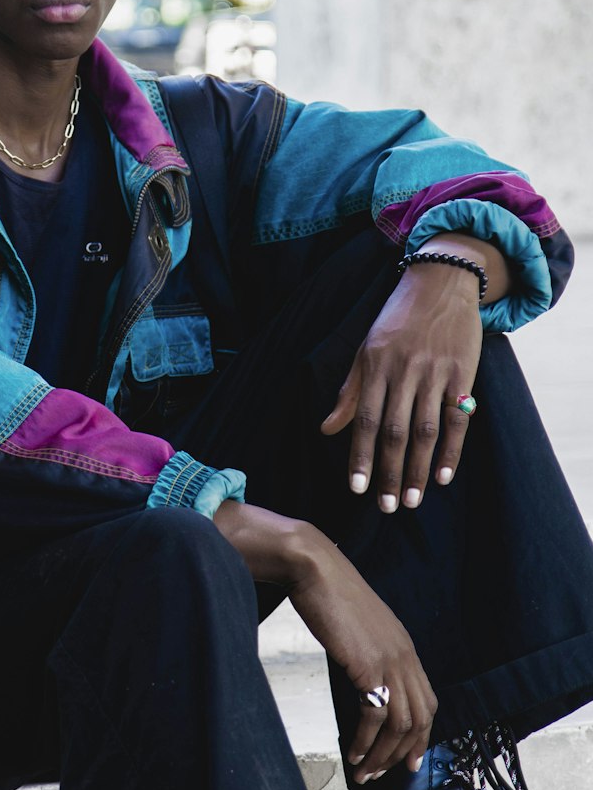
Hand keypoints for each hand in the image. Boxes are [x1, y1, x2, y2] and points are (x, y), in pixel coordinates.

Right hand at [214, 501, 436, 775]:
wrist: (313, 568)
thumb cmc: (327, 592)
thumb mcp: (357, 625)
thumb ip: (366, 650)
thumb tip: (361, 678)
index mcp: (403, 646)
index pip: (426, 700)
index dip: (420, 735)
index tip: (406, 760)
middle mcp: (404, 655)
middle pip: (419, 717)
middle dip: (403, 753)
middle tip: (383, 776)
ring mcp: (390, 660)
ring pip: (400, 724)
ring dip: (382, 755)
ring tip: (363, 773)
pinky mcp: (369, 665)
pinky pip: (375, 716)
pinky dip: (365, 741)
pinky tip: (351, 752)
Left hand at [320, 255, 484, 510]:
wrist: (441, 282)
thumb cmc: (397, 319)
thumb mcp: (366, 349)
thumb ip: (349, 392)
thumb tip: (326, 429)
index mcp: (375, 367)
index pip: (364, 420)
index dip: (359, 456)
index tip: (355, 489)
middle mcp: (404, 372)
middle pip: (394, 432)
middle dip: (389, 472)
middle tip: (387, 506)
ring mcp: (434, 373)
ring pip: (425, 430)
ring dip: (418, 469)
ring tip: (413, 500)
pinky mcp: (462, 374)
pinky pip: (456, 419)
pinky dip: (452, 450)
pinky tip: (445, 476)